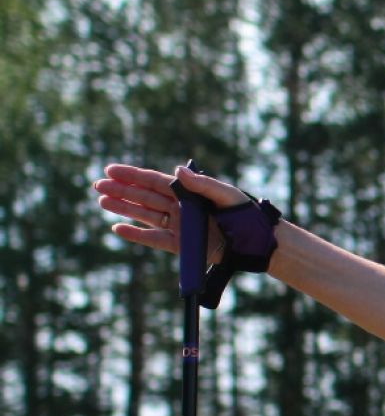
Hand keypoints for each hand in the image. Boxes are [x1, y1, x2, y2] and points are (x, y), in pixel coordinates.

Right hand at [92, 163, 250, 261]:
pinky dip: (136, 234)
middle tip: (97, 185)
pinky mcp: (180, 246)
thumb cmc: (245, 216)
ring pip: (145, 215)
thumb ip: (202, 185)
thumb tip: (176, 171)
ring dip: (123, 208)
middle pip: (145, 197)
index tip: (111, 170)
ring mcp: (179, 226)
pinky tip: (118, 228)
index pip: (155, 181)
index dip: (133, 175)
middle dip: (121, 190)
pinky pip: (153, 239)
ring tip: (102, 201)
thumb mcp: (226, 196)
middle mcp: (181, 208)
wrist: (257, 245)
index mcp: (190, 192)